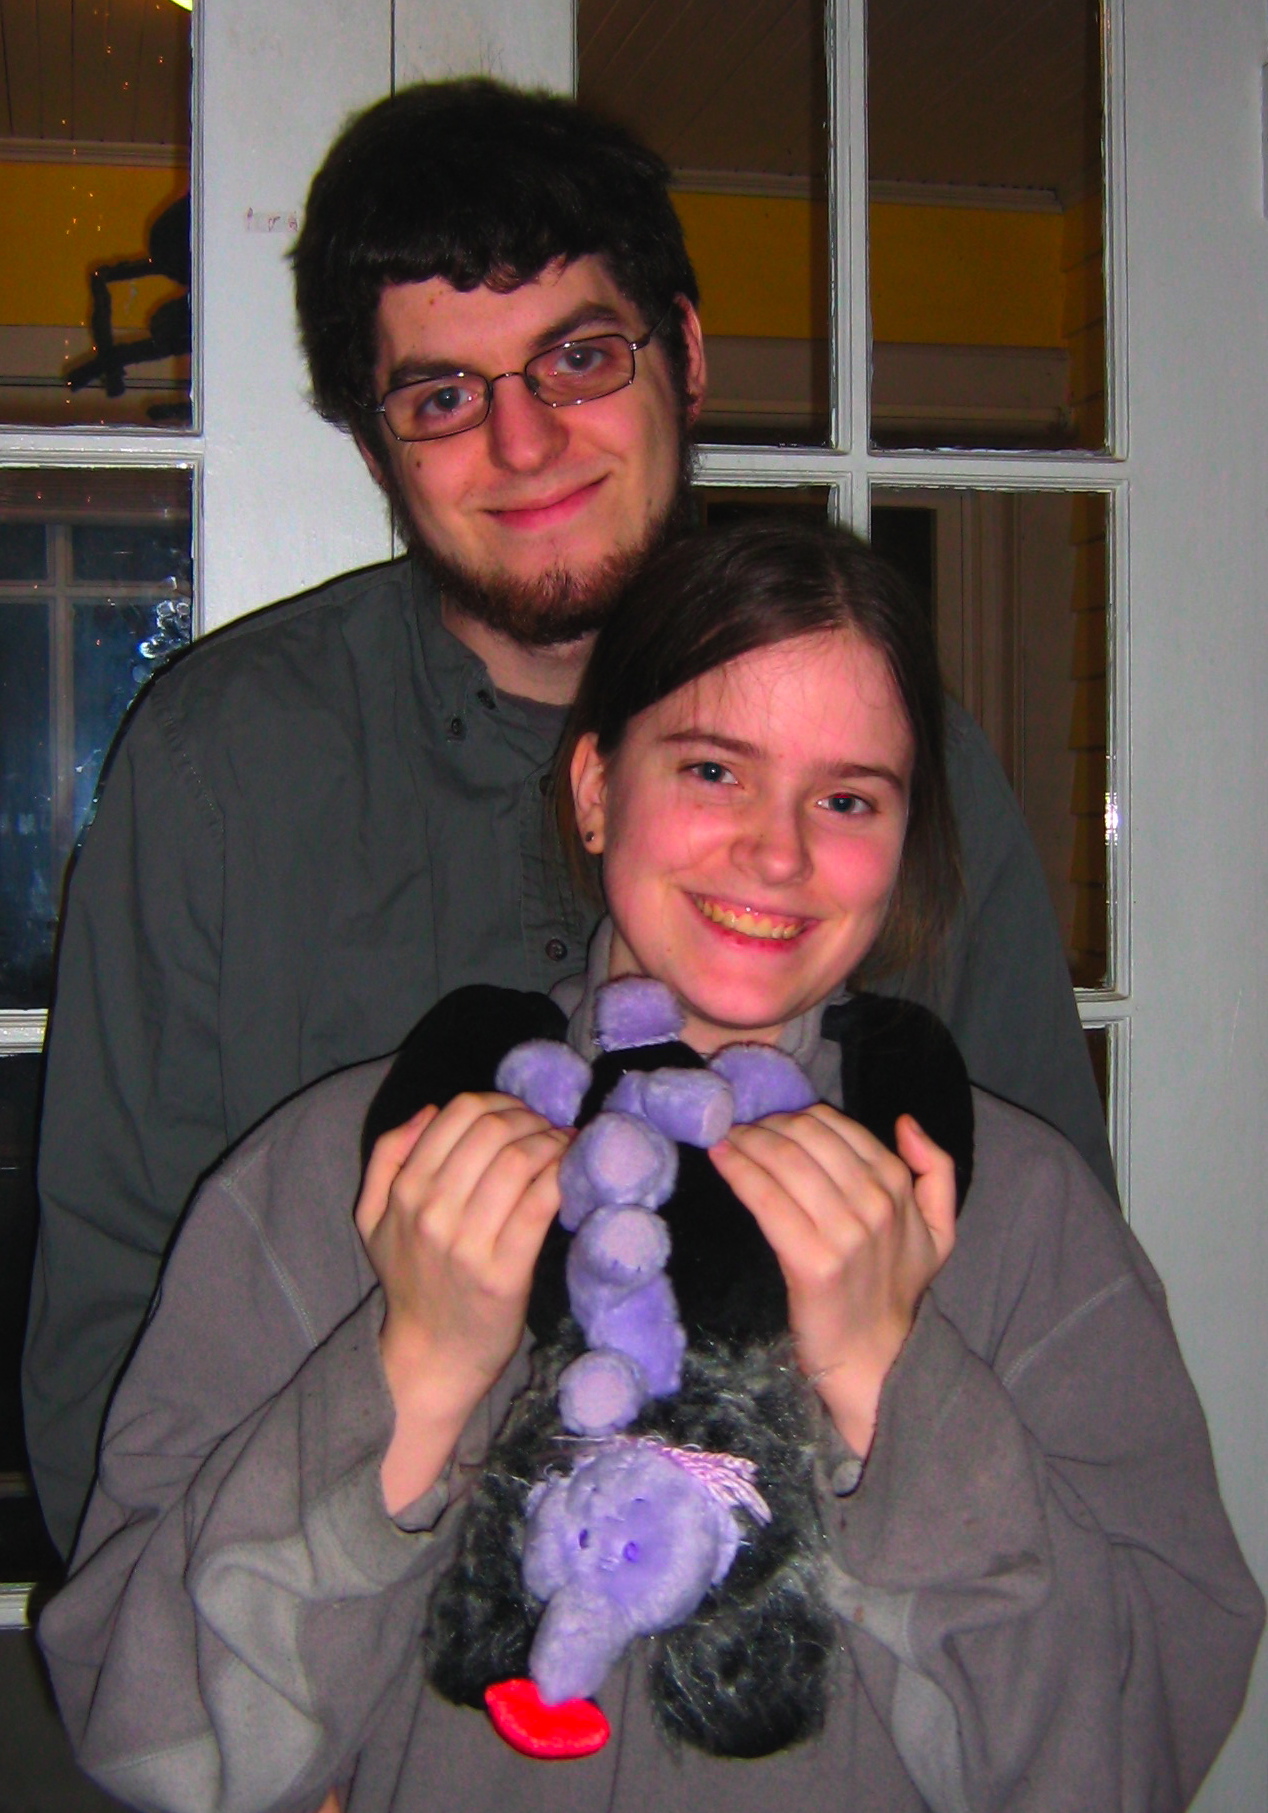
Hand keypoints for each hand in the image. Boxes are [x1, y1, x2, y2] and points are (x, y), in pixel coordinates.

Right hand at [355, 1093, 569, 1510]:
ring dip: (552, 1141)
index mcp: (405, 1191)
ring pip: (519, 1160)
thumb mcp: (373, 1217)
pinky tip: (571, 1170)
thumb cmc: (410, 1280)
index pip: (458, 1113)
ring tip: (565, 1145)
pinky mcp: (505, 1271)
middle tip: (549, 1128)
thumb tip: (428, 1110)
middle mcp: (432, 1212)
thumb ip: (386, 1156)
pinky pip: (539, 1202)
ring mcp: (468, 1243)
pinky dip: (561, 1174)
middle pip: (493, 1130)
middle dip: (531, 1118)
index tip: (521, 1114)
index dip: (499, 1102)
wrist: (431, 1356)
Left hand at [710, 1107, 954, 1456]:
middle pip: (806, 1138)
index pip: (836, 1127)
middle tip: (741, 1127)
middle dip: (767, 1124)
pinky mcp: (810, 1261)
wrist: (878, 1360)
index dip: (796, 1116)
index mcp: (898, 1186)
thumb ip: (937, 1171)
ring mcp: (843, 1233)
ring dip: (747, 1141)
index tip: (769, 1121)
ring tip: (726, 1137)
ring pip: (784, 1162)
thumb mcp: (939, 1230)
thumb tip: (906, 1123)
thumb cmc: (898, 1290)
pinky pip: (766, 1199)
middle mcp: (874, 1203)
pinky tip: (721, 1158)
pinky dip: (739, 1171)